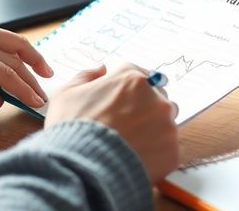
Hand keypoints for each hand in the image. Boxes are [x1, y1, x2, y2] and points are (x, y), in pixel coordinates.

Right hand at [45, 64, 179, 181]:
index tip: (119, 103)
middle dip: (144, 109)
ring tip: (130, 145)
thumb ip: (86, 76)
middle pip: (157, 98)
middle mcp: (155, 98)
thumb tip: (100, 69)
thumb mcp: (66, 93)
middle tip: (124, 127)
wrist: (80, 168)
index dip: (127, 91)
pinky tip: (135, 160)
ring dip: (153, 131)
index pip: (139, 76)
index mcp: (131, 79)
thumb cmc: (72, 129)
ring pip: (165, 124)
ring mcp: (167, 125)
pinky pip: (167, 150)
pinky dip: (155, 155)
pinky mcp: (172, 152)